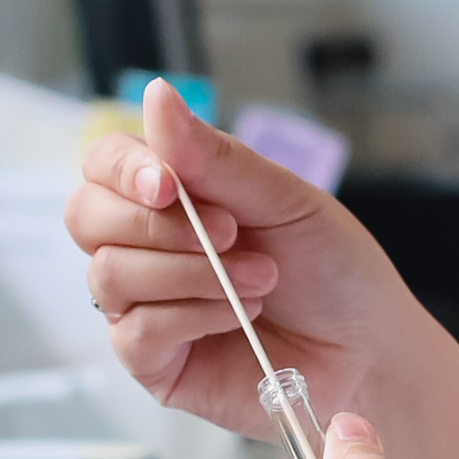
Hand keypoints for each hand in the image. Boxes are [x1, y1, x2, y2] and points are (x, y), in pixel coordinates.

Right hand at [65, 82, 458, 458]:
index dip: (124, 169)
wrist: (372, 351)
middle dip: (159, 223)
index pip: (105, 165)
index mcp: (175, 197)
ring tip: (260, 279)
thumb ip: (216, 157)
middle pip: (87, 216)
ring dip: (191, 272)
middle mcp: (149, 248)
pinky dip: (191, 316)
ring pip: (109, 274)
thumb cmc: (336, 273)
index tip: (168, 183)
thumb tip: (155, 96)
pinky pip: (134, 331)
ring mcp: (145, 306)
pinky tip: (238, 316)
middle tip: (233, 233)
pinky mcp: (154, 362)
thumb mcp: (286, 201)